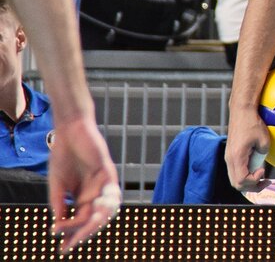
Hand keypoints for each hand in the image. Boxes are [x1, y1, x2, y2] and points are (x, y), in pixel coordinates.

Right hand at [48, 118, 120, 253]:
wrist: (70, 132)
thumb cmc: (64, 156)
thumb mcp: (57, 185)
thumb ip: (59, 205)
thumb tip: (57, 227)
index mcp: (84, 198)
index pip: (81, 221)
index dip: (73, 235)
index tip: (63, 249)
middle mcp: (96, 193)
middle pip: (94, 219)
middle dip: (82, 233)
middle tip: (70, 245)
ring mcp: (104, 183)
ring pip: (105, 210)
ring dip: (93, 222)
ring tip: (79, 232)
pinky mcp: (108, 171)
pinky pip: (111, 191)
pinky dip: (103, 202)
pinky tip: (91, 210)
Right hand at [224, 104, 270, 191]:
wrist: (242, 111)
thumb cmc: (253, 123)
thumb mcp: (264, 140)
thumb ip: (263, 155)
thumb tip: (262, 162)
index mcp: (236, 157)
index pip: (242, 180)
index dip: (254, 181)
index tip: (263, 170)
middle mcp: (229, 160)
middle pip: (236, 184)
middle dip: (251, 187)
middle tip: (265, 182)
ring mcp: (228, 157)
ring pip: (235, 179)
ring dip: (248, 181)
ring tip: (262, 176)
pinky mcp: (230, 154)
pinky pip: (236, 170)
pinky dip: (245, 173)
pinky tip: (256, 167)